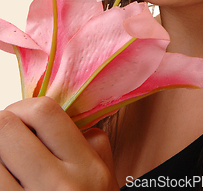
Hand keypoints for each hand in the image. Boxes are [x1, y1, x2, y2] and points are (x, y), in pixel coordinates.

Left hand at [0, 97, 119, 190]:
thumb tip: (65, 110)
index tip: (21, 117)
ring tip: (8, 160)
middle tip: (8, 137)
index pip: (45, 111)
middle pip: (7, 126)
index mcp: (88, 167)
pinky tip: (6, 178)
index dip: (24, 107)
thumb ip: (90, 142)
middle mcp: (60, 184)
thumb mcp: (105, 178)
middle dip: (4, 125)